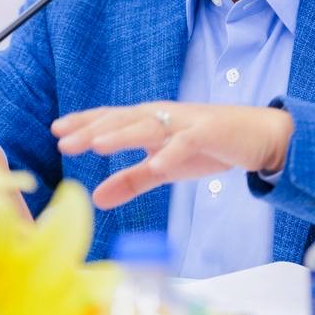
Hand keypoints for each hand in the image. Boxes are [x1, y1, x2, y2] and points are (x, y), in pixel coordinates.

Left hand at [51, 102, 292, 209]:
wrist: (259, 136)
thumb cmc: (209, 147)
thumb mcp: (164, 167)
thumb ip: (132, 180)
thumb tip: (97, 198)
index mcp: (151, 121)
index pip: (111, 119)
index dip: (84, 123)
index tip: (56, 130)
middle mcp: (164, 116)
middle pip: (122, 120)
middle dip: (92, 129)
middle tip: (62, 141)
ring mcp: (186, 123)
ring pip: (149, 125)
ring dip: (122, 134)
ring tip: (97, 145)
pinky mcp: (209, 133)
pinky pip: (187, 144)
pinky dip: (171, 153)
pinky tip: (157, 165)